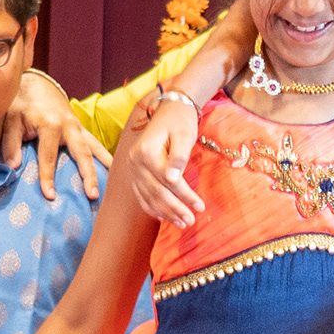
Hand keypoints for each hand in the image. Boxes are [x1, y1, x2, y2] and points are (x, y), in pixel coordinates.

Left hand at [0, 72, 110, 199]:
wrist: (37, 84)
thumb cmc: (22, 103)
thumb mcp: (11, 119)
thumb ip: (11, 142)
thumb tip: (13, 167)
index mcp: (50, 124)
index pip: (48, 156)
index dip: (48, 177)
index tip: (50, 196)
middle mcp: (69, 126)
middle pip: (82, 153)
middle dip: (88, 175)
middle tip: (92, 196)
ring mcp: (78, 128)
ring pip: (95, 149)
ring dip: (104, 167)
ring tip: (112, 187)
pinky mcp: (82, 130)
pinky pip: (97, 145)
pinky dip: (106, 159)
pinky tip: (113, 173)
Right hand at [118, 91, 208, 227]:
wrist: (169, 110)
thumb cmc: (180, 121)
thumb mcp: (184, 135)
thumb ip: (179, 157)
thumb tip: (173, 179)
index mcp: (146, 151)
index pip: (168, 180)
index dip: (185, 195)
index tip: (200, 206)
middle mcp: (135, 161)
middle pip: (156, 191)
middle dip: (175, 209)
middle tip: (191, 221)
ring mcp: (132, 168)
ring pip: (148, 196)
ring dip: (165, 212)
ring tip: (183, 223)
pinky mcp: (134, 172)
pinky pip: (141, 195)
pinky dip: (153, 208)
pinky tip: (165, 217)